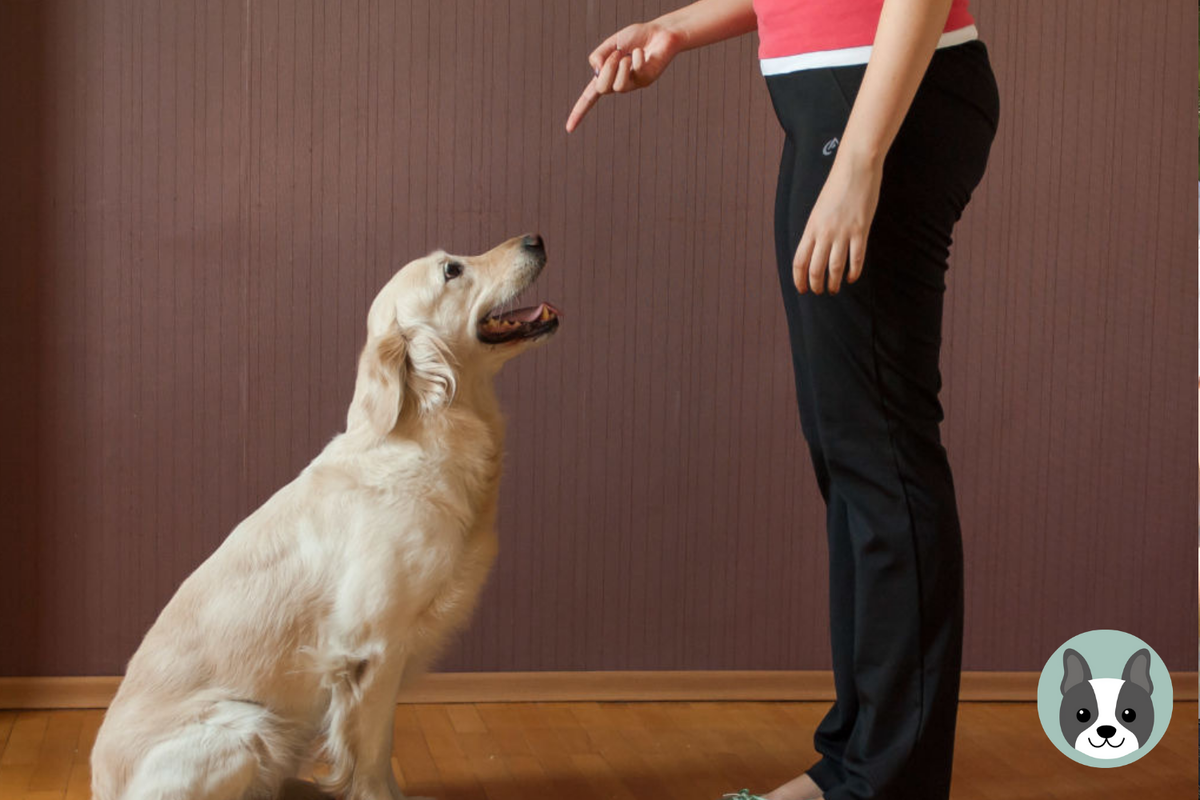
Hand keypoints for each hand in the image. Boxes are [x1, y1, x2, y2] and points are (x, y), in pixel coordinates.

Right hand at [565, 21, 683, 131]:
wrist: (660, 33)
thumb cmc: (636, 38)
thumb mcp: (611, 43)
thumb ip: (598, 55)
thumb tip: (597, 71)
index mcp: (606, 76)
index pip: (589, 98)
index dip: (578, 113)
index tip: (569, 129)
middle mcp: (618, 84)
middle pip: (602, 89)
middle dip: (606, 69)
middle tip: (616, 54)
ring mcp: (633, 84)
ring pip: (617, 86)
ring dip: (620, 64)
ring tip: (628, 55)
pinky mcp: (646, 81)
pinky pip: (635, 71)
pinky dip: (636, 56)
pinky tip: (642, 53)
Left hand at [793, 152, 882, 294]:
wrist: (856, 168)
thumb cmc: (837, 187)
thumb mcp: (819, 210)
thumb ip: (816, 230)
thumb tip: (815, 249)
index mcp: (811, 227)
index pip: (799, 261)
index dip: (799, 279)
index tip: (801, 289)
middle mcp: (824, 233)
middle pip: (815, 269)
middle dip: (815, 285)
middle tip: (819, 292)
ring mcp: (843, 232)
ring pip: (835, 267)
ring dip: (833, 283)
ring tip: (834, 290)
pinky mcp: (861, 230)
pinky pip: (856, 258)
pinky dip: (853, 272)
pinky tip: (851, 278)